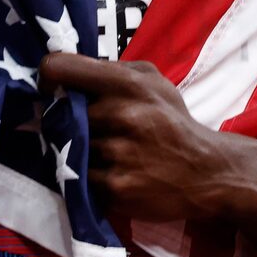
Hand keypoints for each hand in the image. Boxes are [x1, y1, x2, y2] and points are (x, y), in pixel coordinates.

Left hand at [38, 52, 256, 245]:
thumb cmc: (173, 122)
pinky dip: (88, 178)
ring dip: (77, 152)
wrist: (208, 172)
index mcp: (128, 84)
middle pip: (60, 115)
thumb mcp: (153, 82)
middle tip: (88, 129)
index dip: (48, 79)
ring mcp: (118, 153)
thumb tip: (65, 73)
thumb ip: (112, 71)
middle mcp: (122, 115)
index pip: (59, 68)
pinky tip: (111, 173)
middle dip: (67, 122)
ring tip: (106, 153)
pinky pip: (79, 179)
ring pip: (68, 148)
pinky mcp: (116, 188)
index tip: (53, 92)